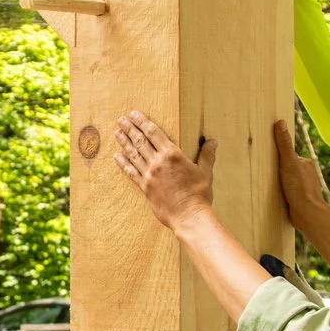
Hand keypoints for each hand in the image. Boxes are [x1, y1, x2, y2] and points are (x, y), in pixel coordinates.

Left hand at [114, 111, 215, 230]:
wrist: (189, 216)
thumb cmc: (199, 194)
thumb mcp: (206, 172)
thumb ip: (207, 155)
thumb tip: (212, 141)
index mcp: (172, 154)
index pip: (153, 133)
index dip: (142, 122)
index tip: (134, 114)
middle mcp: (158, 162)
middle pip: (140, 141)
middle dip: (130, 128)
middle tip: (121, 119)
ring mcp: (149, 175)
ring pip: (133, 155)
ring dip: (124, 142)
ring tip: (117, 132)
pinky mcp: (145, 188)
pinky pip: (131, 173)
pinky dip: (123, 164)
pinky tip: (117, 157)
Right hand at [273, 119, 329, 237]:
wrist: (307, 214)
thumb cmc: (300, 188)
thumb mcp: (289, 162)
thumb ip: (284, 144)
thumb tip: (280, 122)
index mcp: (306, 163)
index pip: (289, 154)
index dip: (278, 155)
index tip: (267, 155)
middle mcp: (306, 174)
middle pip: (287, 167)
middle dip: (278, 169)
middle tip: (264, 170)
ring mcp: (302, 188)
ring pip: (286, 181)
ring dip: (278, 182)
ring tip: (265, 183)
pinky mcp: (297, 200)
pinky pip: (286, 193)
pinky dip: (279, 193)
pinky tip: (271, 195)